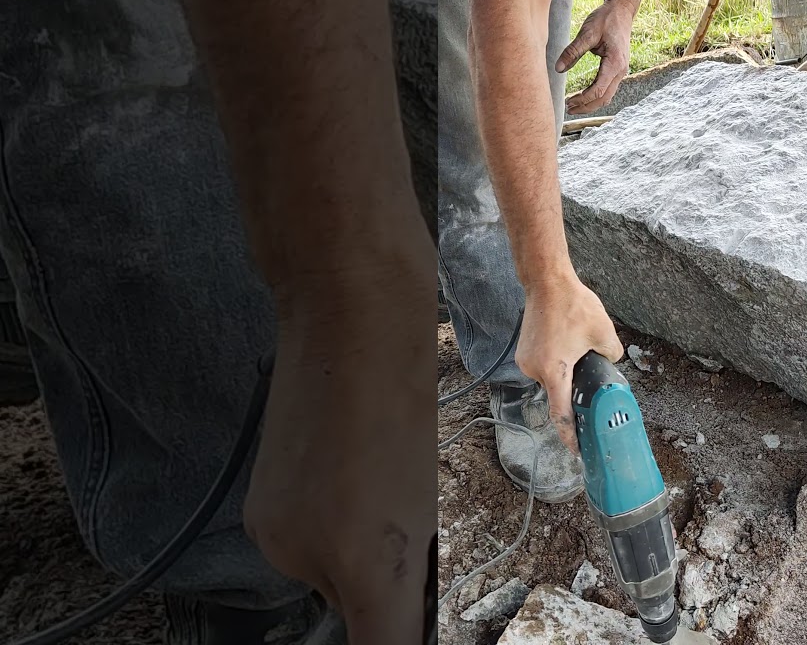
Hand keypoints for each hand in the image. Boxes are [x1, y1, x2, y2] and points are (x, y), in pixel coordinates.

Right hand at [244, 266, 434, 644]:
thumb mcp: (427, 497)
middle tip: (408, 514)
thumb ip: (408, 570)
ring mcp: (274, 536)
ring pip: (329, 574)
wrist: (347, 316)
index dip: (397, 637)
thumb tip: (400, 609)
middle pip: (355, 607)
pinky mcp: (258, 510)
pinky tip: (345, 474)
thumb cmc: (405, 394)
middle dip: (385, 580)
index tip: (406, 625)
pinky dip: (327, 526)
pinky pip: (304, 544)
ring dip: (355, 550)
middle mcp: (306, 565)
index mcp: (369, 565)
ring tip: (375, 479)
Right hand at [516, 274, 624, 452]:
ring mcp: (526, 361)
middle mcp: (535, 370)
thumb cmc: (573, 306)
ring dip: (566, 371)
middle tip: (589, 372)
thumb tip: (611, 364)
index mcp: (554, 371)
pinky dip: (556, 361)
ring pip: (552, 377)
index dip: (569, 435)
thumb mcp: (605, 333)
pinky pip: (544, 366)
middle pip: (559, 392)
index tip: (577, 449)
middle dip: (575, 387)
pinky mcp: (524, 352)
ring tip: (576, 346)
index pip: (561, 414)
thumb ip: (612, 356)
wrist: (547, 282)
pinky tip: (566, 343)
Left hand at [556, 0, 636, 114]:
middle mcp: (621, 70)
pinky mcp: (617, 69)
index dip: (582, 100)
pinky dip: (596, 96)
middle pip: (604, 98)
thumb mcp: (587, 32)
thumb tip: (558, 69)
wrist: (621, 10)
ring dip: (591, 104)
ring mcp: (621, 71)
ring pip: (607, 96)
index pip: (598, 91)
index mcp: (614, 63)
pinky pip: (608, 89)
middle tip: (568, 109)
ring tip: (574, 106)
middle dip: (586, 107)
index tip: (568, 102)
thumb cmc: (606, 19)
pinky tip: (584, 96)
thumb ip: (572, 51)